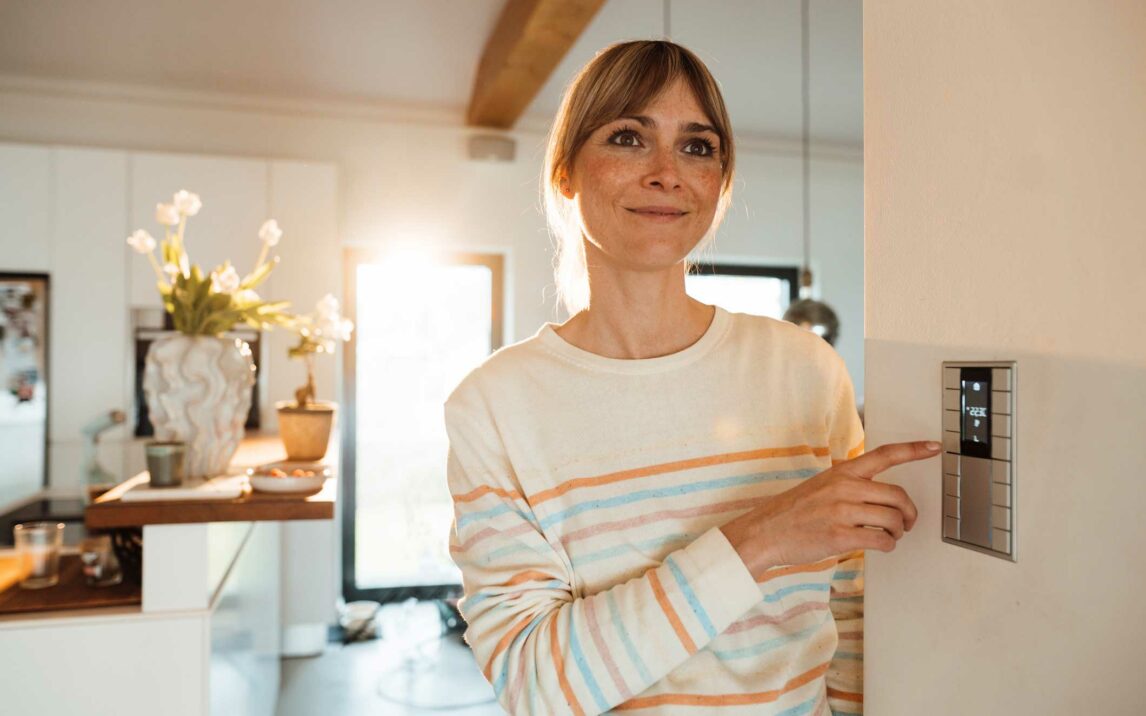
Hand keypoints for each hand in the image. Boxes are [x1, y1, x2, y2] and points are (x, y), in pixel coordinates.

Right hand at [719, 441, 940, 579]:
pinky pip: (881, 540)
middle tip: (907, 521)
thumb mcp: (820, 486)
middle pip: (897, 495)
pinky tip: (880, 545)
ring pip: (893, 519)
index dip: (913, 450)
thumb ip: (849, 485)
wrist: (765, 532)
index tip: (934, 446)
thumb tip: (879, 496)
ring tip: (890, 535)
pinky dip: (888, 545)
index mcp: (841, 472)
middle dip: (909, 512)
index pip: (884, 455)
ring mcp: (842, 511)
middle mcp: (844, 487)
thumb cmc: (793, 512)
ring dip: (898, 531)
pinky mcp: (840, 535)